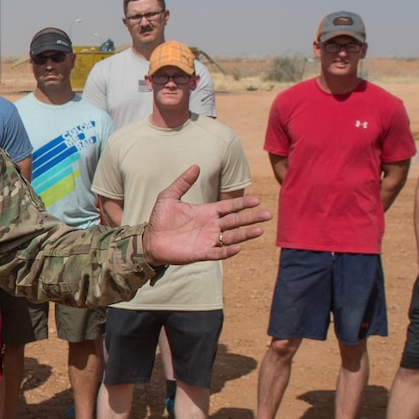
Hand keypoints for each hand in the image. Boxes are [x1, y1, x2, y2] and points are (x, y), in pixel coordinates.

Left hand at [140, 166, 269, 264]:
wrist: (150, 240)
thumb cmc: (159, 219)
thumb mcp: (168, 196)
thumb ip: (182, 182)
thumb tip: (196, 166)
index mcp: (207, 211)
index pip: (230, 207)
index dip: (243, 204)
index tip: (257, 200)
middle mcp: (211, 225)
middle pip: (236, 221)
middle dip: (252, 218)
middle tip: (268, 215)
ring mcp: (207, 240)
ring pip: (231, 237)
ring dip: (245, 234)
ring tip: (259, 230)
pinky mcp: (201, 253)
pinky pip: (218, 253)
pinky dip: (228, 251)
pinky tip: (238, 247)